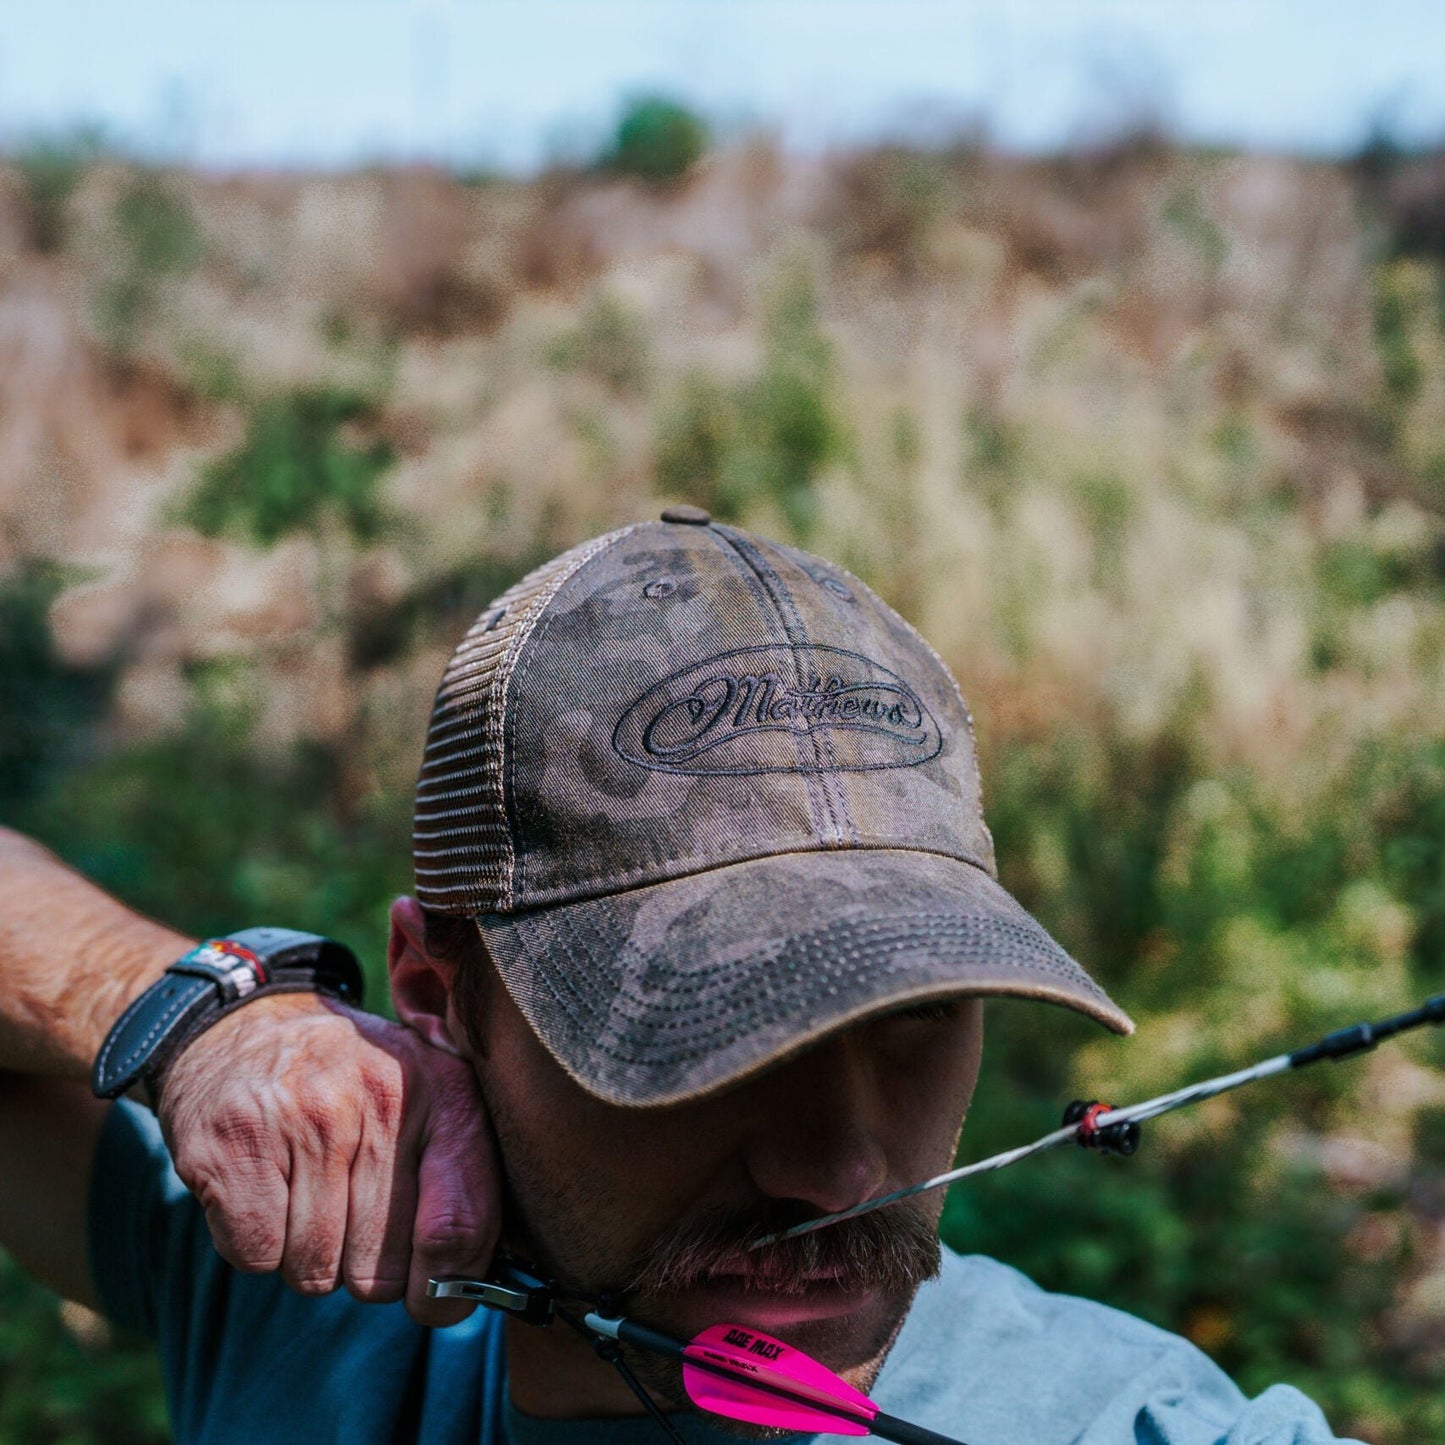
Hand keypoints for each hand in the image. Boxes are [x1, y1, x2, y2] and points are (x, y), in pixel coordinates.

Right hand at [158, 992, 497, 1325]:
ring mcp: (302, 1116)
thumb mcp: (429, 1101)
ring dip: (308, 1255)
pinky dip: (257, 1244)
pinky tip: (266, 1189)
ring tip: (308, 1192)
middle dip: (365, 1267)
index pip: (459, 1225)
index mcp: (444, 1090)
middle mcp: (379, 1097)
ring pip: (313, 1270)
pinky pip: (256, 1257)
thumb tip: (461, 1291)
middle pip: (379, 1270)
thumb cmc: (356, 1085)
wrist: (248, 1027)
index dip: (446, 1288)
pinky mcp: (231, 1142)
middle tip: (351, 1214)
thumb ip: (465, 1183)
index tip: (432, 1299)